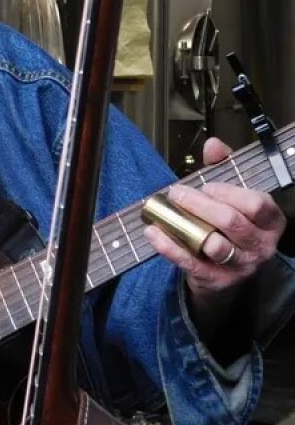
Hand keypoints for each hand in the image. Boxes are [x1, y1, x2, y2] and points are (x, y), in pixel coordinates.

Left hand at [144, 138, 286, 339]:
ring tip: (165, 212)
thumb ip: (223, 168)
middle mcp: (260, 245)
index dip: (229, 192)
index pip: (257, 204)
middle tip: (177, 193)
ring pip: (214, 244)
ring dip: (185, 224)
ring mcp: (240, 265)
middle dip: (200, 204)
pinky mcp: (216, 279)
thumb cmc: (228, 226)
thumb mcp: (232, 195)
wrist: (223, 271)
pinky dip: (169, 247)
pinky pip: (190, 262)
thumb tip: (213, 145)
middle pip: (231, 222)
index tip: (207, 186)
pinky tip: (153, 232)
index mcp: (270, 222)